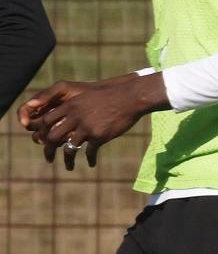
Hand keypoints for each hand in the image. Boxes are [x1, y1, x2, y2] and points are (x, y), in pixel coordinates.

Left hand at [19, 74, 165, 169]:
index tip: (43, 140)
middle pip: (52, 137)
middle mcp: (76, 116)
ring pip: (69, 149)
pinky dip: (90, 159)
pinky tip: (92, 163)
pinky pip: (90, 152)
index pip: (46, 121)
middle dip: (48, 150)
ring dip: (67, 161)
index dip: (42, 132)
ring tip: (69, 167)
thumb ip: (76, 106)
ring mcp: (87, 127)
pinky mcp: (99, 136)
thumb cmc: (112, 95)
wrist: (132, 97)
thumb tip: (66, 117)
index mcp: (71, 105)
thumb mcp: (89, 96)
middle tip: (49, 158)